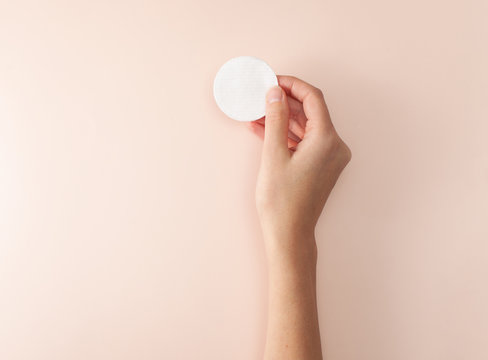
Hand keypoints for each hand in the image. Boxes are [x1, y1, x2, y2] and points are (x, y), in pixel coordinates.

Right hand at [248, 75, 350, 255]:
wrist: (289, 233)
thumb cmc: (282, 201)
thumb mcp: (273, 154)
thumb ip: (275, 119)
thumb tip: (274, 93)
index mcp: (328, 140)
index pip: (313, 99)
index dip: (292, 85)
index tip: (273, 80)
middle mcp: (335, 146)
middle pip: (310, 112)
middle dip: (284, 102)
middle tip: (261, 96)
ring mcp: (329, 157)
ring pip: (305, 127)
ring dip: (282, 119)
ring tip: (256, 113)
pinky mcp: (321, 166)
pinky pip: (304, 142)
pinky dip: (286, 135)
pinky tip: (263, 129)